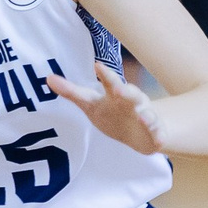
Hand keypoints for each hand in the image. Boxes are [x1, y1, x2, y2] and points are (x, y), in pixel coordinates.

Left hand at [41, 59, 170, 154]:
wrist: (140, 131)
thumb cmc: (111, 112)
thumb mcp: (90, 103)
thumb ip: (71, 92)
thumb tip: (47, 78)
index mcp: (116, 94)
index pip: (109, 82)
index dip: (104, 75)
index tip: (97, 65)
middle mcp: (132, 102)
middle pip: (130, 94)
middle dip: (126, 91)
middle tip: (120, 89)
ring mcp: (145, 116)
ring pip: (147, 114)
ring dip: (145, 115)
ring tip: (142, 117)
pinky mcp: (154, 132)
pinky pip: (158, 133)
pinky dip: (159, 136)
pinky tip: (159, 142)